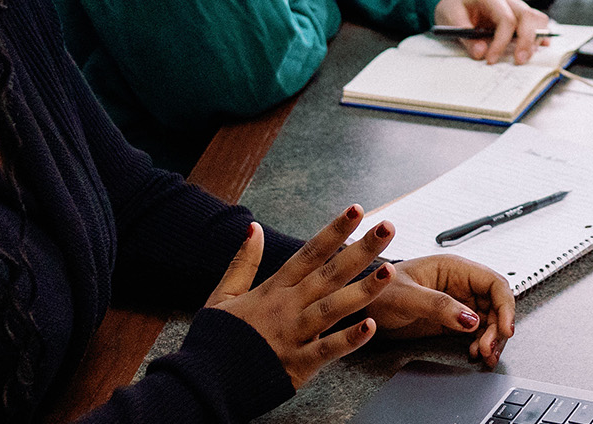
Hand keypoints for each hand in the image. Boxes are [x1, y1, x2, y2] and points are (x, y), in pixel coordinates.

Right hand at [203, 208, 395, 388]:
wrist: (203, 382)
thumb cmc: (215, 339)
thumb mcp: (223, 295)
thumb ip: (242, 262)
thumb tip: (252, 227)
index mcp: (273, 290)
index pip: (309, 253)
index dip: (334, 230)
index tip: (357, 210)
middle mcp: (287, 307)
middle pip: (330, 273)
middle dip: (361, 249)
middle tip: (388, 227)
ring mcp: (294, 334)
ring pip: (334, 307)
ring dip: (364, 289)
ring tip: (390, 271)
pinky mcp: (298, 364)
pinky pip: (327, 350)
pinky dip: (349, 339)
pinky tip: (371, 327)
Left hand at [369, 254, 517, 365]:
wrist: (358, 311)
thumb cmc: (376, 292)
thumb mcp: (406, 297)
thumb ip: (439, 306)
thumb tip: (471, 319)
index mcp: (454, 268)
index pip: (493, 283)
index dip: (505, 305)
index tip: (505, 328)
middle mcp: (459, 285)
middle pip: (495, 305)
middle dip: (498, 328)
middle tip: (488, 349)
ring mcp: (456, 304)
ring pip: (489, 321)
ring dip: (492, 339)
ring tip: (484, 356)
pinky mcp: (450, 321)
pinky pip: (475, 333)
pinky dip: (480, 345)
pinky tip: (474, 354)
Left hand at [435, 0, 549, 64]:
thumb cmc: (454, 7)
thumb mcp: (450, 20)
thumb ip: (465, 37)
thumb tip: (481, 53)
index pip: (506, 19)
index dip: (501, 42)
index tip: (491, 60)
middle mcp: (508, 0)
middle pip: (528, 16)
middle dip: (526, 41)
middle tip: (518, 61)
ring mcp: (516, 7)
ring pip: (537, 18)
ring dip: (535, 38)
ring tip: (524, 57)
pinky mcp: (519, 16)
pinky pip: (537, 23)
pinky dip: (540, 36)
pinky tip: (536, 49)